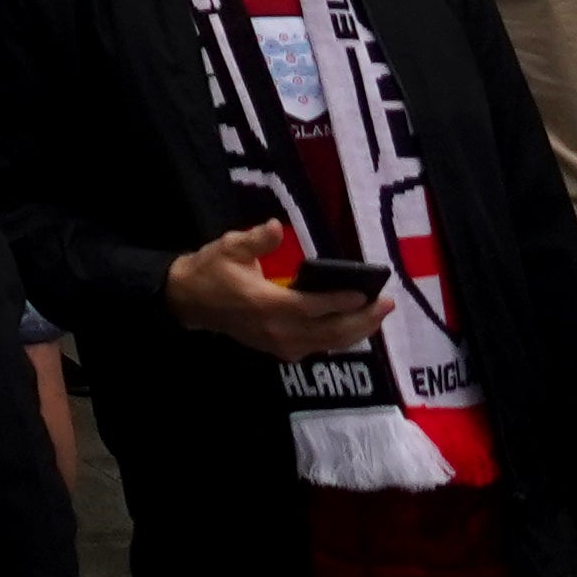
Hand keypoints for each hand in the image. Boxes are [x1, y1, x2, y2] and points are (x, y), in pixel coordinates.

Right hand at [160, 223, 386, 360]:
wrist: (189, 302)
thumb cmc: (211, 271)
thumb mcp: (229, 247)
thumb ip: (257, 239)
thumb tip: (277, 227)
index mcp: (267, 305)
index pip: (313, 307)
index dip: (342, 302)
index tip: (368, 294)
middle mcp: (278, 330)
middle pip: (330, 332)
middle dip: (363, 320)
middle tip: (387, 304)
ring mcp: (280, 344)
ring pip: (328, 344)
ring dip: (357, 332)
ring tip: (378, 316)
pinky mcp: (280, 349)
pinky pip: (318, 347)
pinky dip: (340, 339)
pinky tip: (354, 328)